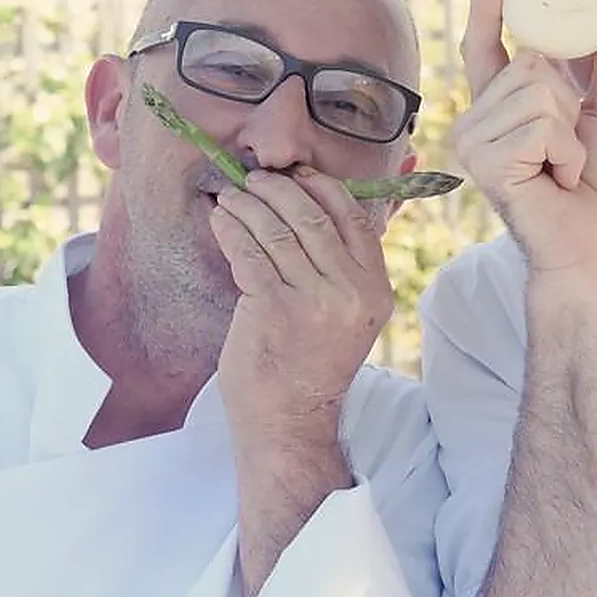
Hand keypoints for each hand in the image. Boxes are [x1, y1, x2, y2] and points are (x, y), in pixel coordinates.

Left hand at [209, 168, 392, 443]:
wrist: (289, 420)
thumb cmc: (312, 364)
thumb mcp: (351, 316)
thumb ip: (348, 268)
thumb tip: (332, 206)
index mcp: (375, 289)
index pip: (354, 218)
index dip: (323, 188)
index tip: (298, 175)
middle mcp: (350, 291)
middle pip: (312, 217)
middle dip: (278, 190)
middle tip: (255, 179)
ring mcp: (312, 300)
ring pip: (277, 231)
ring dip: (248, 205)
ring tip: (231, 196)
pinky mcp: (272, 307)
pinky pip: (248, 252)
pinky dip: (231, 229)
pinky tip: (221, 220)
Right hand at [452, 0, 596, 300]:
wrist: (589, 249)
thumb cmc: (593, 193)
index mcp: (500, 111)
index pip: (487, 51)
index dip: (489, 12)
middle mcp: (476, 122)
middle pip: (531, 66)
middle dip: (568, 106)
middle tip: (567, 152)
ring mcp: (473, 143)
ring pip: (537, 93)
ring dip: (569, 134)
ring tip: (562, 168)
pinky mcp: (484, 162)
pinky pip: (540, 124)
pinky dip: (565, 152)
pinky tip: (558, 179)